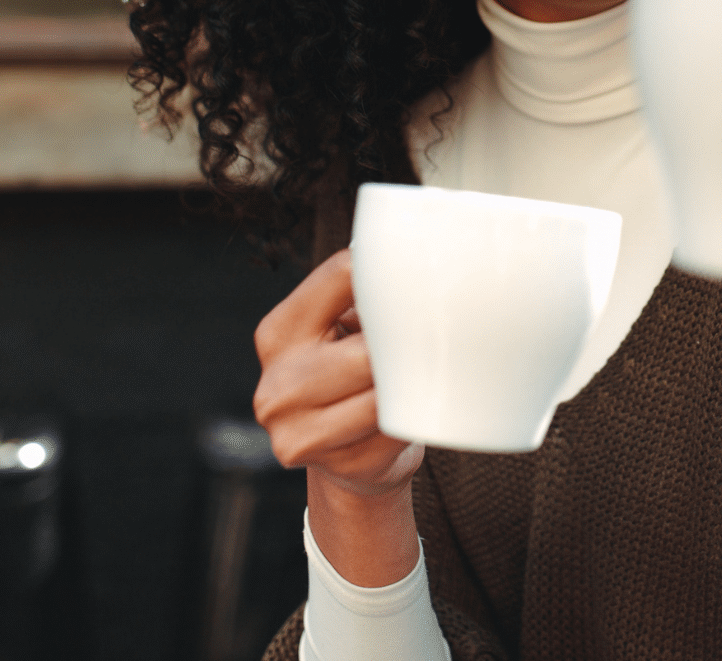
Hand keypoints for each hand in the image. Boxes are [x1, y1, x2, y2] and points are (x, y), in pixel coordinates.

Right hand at [254, 248, 422, 583]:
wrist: (349, 461)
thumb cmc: (352, 378)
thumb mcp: (342, 330)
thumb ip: (363, 296)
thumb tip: (419, 254)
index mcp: (278, 333)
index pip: (342, 276)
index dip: (391, 273)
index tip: (427, 271)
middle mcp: (278, 385)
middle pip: (368, 349)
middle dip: (407, 344)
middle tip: (443, 334)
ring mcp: (301, 433)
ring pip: (384, 396)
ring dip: (415, 383)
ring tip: (429, 372)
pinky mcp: (339, 467)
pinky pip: (396, 430)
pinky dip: (415, 417)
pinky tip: (420, 409)